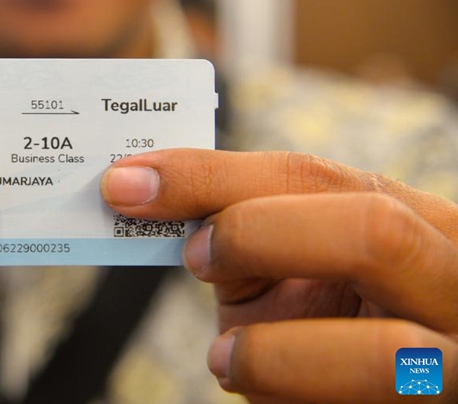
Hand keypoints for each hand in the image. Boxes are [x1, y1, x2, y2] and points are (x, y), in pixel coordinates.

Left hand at [101, 149, 457, 403]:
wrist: (402, 386)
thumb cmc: (337, 322)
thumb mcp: (302, 268)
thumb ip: (251, 236)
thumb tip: (149, 200)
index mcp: (416, 225)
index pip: (317, 178)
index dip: (212, 175)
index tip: (131, 184)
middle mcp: (450, 284)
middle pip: (372, 232)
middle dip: (258, 235)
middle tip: (195, 257)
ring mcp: (451, 364)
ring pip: (383, 355)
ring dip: (275, 352)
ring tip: (223, 357)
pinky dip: (289, 402)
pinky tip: (259, 393)